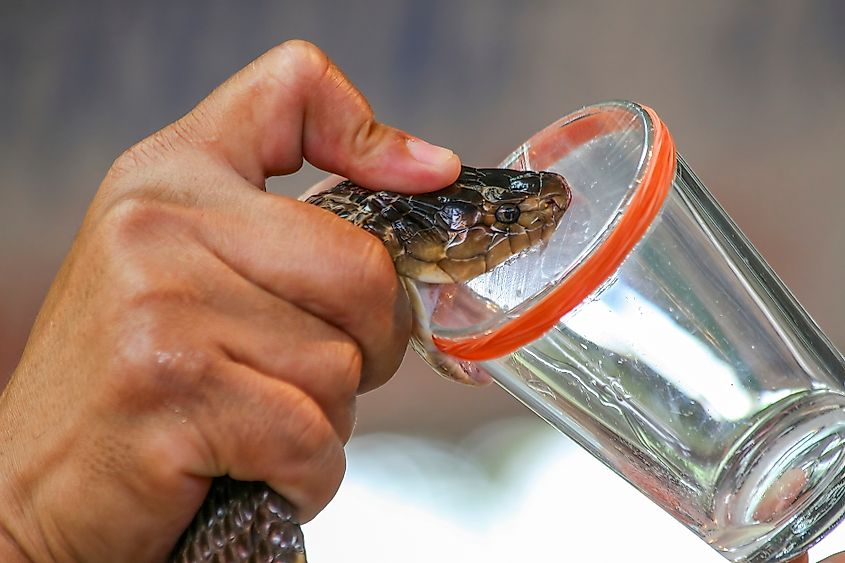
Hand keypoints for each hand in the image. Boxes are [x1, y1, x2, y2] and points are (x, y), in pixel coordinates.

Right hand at [0, 40, 459, 561]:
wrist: (35, 487)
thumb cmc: (134, 378)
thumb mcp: (185, 264)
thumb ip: (288, 210)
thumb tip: (431, 169)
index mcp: (169, 177)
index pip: (291, 89)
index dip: (373, 137)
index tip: (427, 180)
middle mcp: (158, 224)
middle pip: (362, 270)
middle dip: (366, 345)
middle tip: (304, 373)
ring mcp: (161, 306)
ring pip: (341, 367)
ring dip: (321, 420)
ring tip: (250, 423)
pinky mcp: (172, 394)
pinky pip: (310, 440)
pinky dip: (302, 476)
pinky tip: (244, 468)